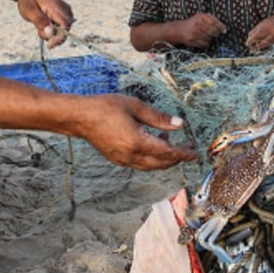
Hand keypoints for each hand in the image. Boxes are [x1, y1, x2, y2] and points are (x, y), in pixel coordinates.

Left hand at [19, 0, 74, 47]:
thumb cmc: (29, 0)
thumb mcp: (28, 9)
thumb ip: (39, 20)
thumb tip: (50, 33)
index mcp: (56, 6)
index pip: (65, 24)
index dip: (60, 37)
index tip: (49, 45)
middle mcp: (65, 9)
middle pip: (66, 30)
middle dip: (53, 36)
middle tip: (38, 31)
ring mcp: (67, 13)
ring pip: (63, 32)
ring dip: (51, 34)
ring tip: (39, 25)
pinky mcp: (65, 17)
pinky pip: (61, 29)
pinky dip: (52, 31)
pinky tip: (44, 24)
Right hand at [80, 95, 197, 169]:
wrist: (79, 117)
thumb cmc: (105, 107)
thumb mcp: (135, 106)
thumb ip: (158, 117)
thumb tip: (179, 125)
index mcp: (136, 142)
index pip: (167, 153)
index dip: (182, 154)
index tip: (194, 153)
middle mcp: (130, 155)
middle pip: (161, 163)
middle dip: (176, 157)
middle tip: (187, 146)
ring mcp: (123, 160)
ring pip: (151, 166)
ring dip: (164, 158)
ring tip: (170, 141)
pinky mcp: (118, 159)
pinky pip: (141, 163)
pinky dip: (152, 157)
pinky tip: (153, 143)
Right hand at [180, 13, 227, 48]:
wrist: (180, 30)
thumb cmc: (195, 23)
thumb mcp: (202, 17)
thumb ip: (213, 20)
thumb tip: (224, 29)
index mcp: (200, 16)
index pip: (214, 22)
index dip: (221, 27)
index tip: (224, 31)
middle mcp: (197, 24)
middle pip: (212, 31)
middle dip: (216, 34)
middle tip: (216, 34)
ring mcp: (194, 32)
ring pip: (209, 38)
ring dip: (210, 39)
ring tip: (206, 36)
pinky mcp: (191, 40)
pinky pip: (204, 44)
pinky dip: (206, 43)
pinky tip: (203, 40)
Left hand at [245, 13, 273, 52]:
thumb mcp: (266, 21)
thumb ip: (257, 29)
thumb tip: (249, 37)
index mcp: (268, 25)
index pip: (256, 35)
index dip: (250, 41)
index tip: (247, 43)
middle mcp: (273, 32)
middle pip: (261, 42)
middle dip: (255, 46)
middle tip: (250, 48)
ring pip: (266, 45)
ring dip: (259, 48)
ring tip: (254, 50)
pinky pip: (271, 46)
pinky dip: (266, 48)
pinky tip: (262, 49)